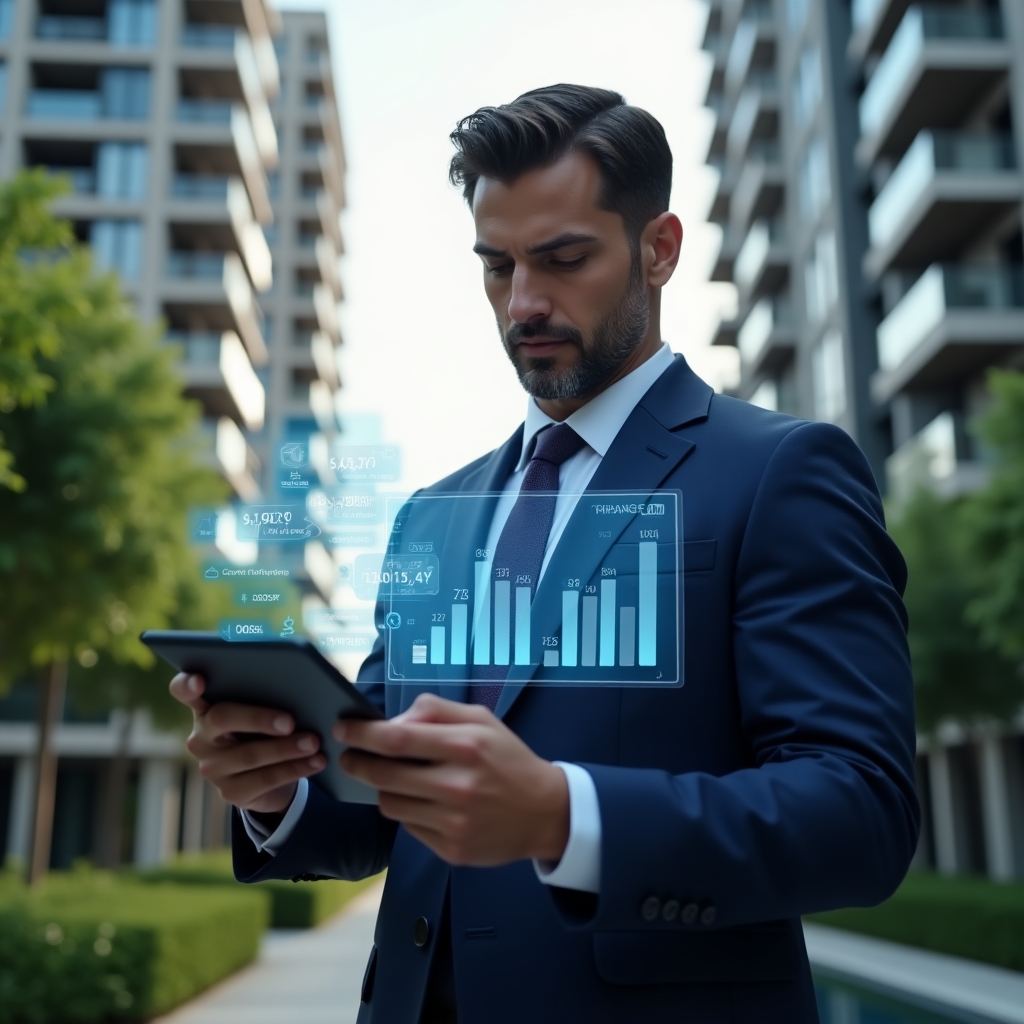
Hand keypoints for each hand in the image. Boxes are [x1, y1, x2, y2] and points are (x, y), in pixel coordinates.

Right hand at [169, 673, 325, 814]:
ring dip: (286, 748)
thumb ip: (269, 691)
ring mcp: (212, 767)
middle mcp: (201, 736)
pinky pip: (266, 779)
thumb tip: (302, 680)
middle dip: (258, 718)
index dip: (187, 684)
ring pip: (249, 754)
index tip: (200, 680)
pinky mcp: (231, 791)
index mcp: (206, 706)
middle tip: (290, 721)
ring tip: (314, 742)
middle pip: (222, 718)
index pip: (183, 690)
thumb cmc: (267, 728)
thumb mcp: (265, 707)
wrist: (272, 774)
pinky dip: (296, 768)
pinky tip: (316, 761)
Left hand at [333, 693, 568, 866]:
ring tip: (393, 778)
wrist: (546, 812)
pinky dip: (407, 811)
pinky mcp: (452, 850)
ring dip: (383, 788)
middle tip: (349, 757)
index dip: (362, 734)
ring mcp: (454, 823)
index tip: (343, 730)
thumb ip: (435, 710)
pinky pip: (408, 827)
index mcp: (466, 746)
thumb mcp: (481, 721)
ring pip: (390, 803)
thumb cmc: (508, 760)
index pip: (396, 739)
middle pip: (385, 774)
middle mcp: (458, 786)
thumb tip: (391, 721)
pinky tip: (422, 801)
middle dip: (357, 763)